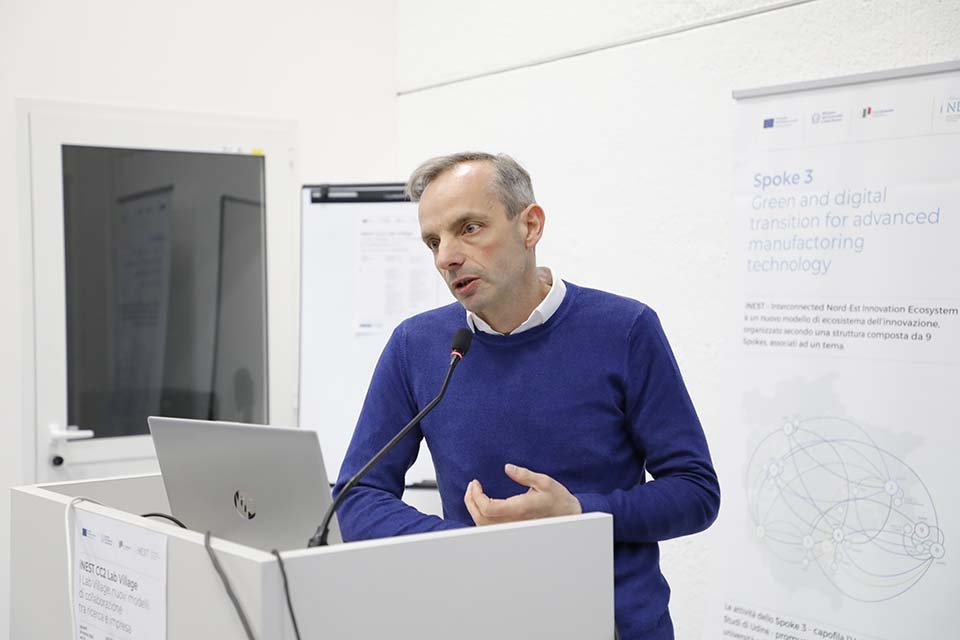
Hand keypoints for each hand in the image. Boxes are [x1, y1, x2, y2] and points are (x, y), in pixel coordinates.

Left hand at [463, 463, 581, 525]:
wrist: (567, 515)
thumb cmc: (557, 498)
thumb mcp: (544, 482)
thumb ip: (524, 475)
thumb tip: (508, 468)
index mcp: (519, 509)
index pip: (488, 508)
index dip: (477, 496)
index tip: (475, 482)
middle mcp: (513, 521)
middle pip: (481, 518)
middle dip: (470, 501)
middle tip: (471, 485)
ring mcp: (512, 527)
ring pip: (484, 525)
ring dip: (473, 509)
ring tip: (473, 492)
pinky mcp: (512, 528)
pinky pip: (490, 526)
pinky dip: (480, 515)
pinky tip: (480, 503)